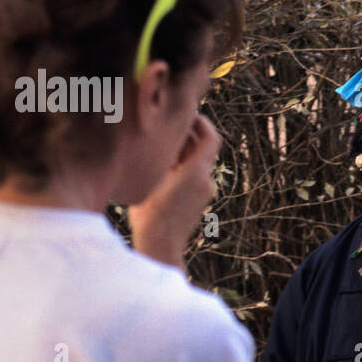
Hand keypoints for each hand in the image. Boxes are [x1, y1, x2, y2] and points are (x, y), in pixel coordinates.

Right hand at [128, 115, 221, 269]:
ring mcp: (203, 192)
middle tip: (166, 124)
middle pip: (202, 148)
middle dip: (187, 134)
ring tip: (157, 145)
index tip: (185, 113)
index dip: (201, 121)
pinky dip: (180, 166)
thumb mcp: (150, 178)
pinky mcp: (197, 201)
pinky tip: (158, 167)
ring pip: (196, 162)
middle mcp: (206, 181)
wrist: (160, 248)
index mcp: (197, 172)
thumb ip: (159, 154)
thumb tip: (157, 133)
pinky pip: (193, 176)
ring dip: (181, 151)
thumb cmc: (150, 215)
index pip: (211, 137)